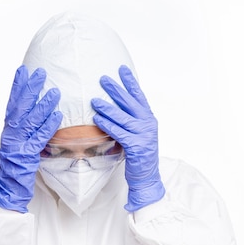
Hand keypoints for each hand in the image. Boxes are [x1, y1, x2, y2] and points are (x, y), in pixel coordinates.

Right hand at [0, 65, 61, 211]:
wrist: (10, 189)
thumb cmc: (16, 167)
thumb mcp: (18, 145)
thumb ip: (24, 130)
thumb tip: (35, 112)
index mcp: (8, 131)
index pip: (12, 104)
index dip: (17, 87)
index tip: (24, 71)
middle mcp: (10, 135)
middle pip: (20, 108)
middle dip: (30, 89)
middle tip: (40, 73)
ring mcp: (17, 145)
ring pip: (31, 121)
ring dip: (43, 105)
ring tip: (55, 91)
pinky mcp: (27, 156)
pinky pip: (39, 138)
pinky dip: (48, 126)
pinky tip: (57, 116)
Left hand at [91, 65, 164, 210]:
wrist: (146, 176)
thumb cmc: (138, 154)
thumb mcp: (137, 133)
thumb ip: (130, 119)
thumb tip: (115, 105)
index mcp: (149, 118)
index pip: (139, 96)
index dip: (130, 82)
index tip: (121, 69)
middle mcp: (148, 124)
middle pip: (129, 103)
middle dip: (116, 90)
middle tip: (102, 79)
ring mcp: (144, 135)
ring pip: (123, 117)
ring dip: (107, 108)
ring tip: (94, 100)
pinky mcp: (136, 146)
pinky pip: (119, 133)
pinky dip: (108, 125)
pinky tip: (97, 119)